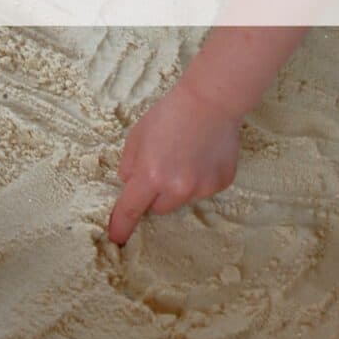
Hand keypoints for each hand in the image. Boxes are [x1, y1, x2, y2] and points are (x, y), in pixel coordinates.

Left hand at [108, 81, 240, 244]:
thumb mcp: (138, 135)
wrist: (211, 100)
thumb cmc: (170, 113)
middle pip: (159, 207)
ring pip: (183, 199)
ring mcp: (202, 188)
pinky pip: (205, 189)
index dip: (121, 226)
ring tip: (189, 153)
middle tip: (166, 162)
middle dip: (157, 192)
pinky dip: (203, 177)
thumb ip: (128, 164)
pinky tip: (205, 153)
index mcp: (150, 175)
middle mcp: (176, 188)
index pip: (130, 210)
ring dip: (181, 185)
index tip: (117, 238)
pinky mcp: (221, 183)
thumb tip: (129, 184)